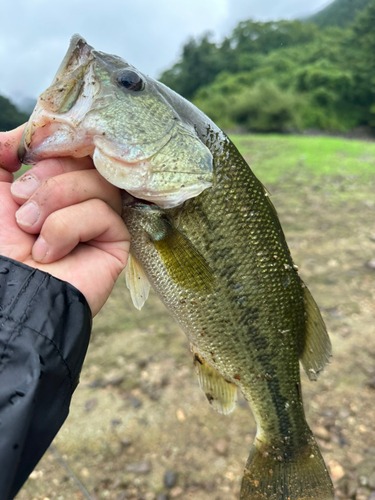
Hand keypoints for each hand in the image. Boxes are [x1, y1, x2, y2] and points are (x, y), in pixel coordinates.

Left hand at [0, 127, 129, 315]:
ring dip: (54, 202)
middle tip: (20, 205)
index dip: (54, 144)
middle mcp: (80, 200)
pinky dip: (68, 228)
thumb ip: (2, 150)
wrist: (5, 289)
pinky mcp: (115, 241)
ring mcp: (100, 220)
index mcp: (53, 185)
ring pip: (97, 183)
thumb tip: (30, 132)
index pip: (73, 147)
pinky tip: (50, 252)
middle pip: (87, 160)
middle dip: (47, 177)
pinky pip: (102, 212)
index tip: (29, 155)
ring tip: (31, 230)